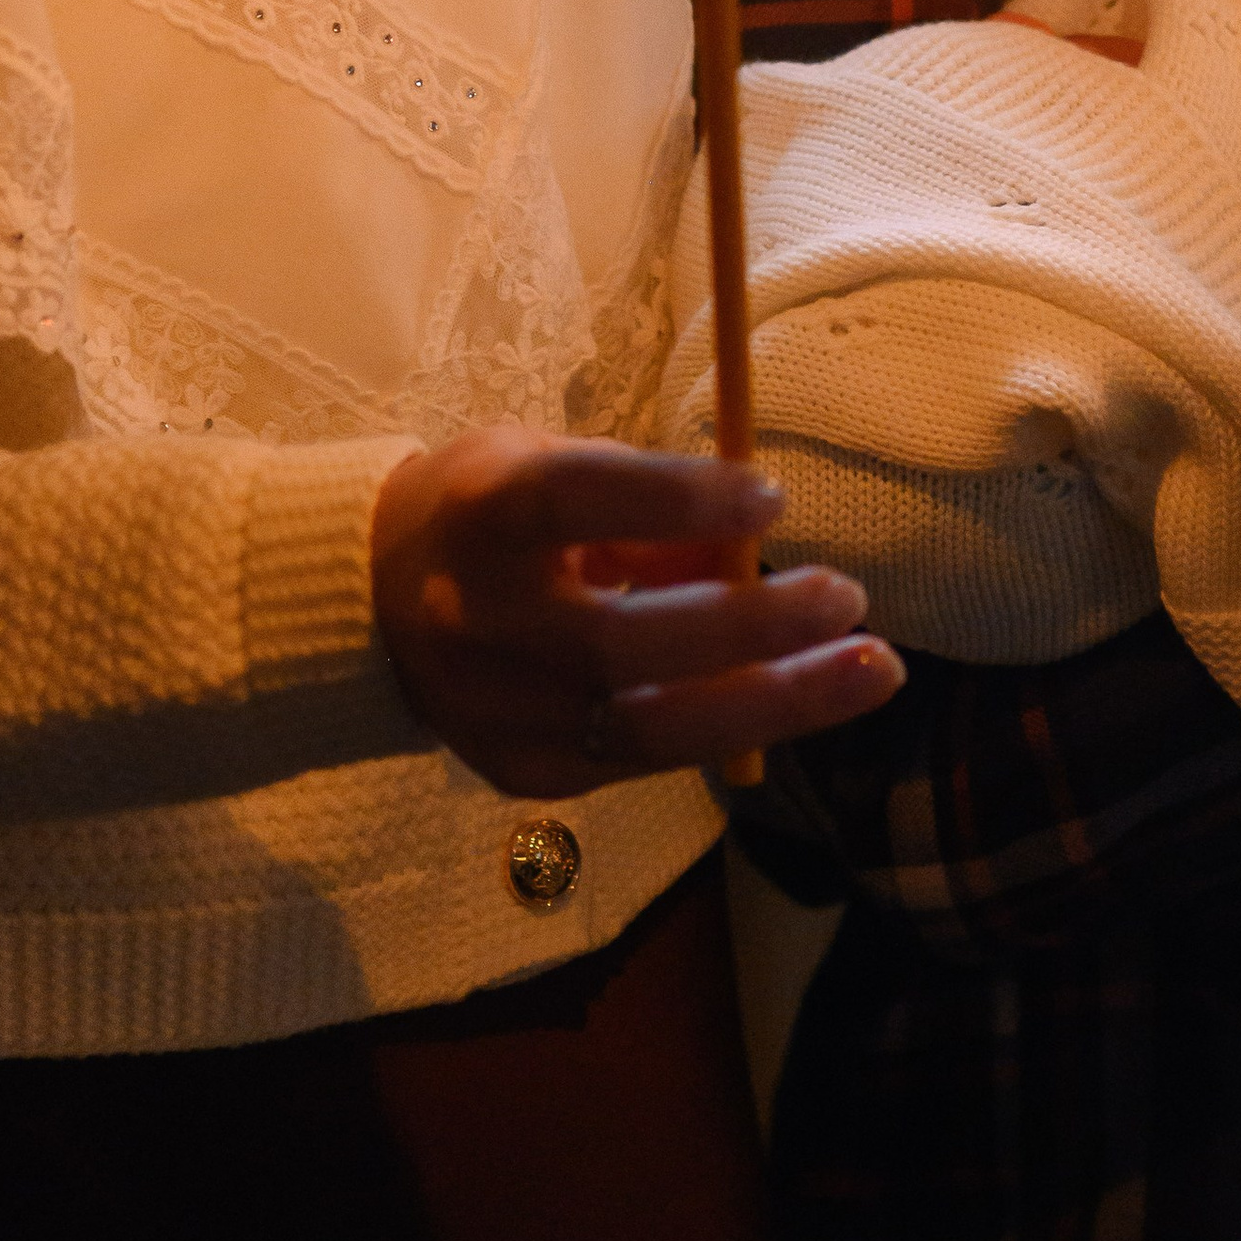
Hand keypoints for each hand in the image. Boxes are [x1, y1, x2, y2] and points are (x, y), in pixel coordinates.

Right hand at [370, 426, 904, 796]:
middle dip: (750, 627)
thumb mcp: (550, 467)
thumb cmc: (489, 511)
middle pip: (622, 641)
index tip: (773, 495)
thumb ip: (646, 505)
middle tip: (847, 598)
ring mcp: (497, 714)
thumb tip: (757, 540)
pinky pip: (645, 759)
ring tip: (870, 670)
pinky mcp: (523, 773)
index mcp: (480, 515)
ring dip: (775, 703)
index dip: (679, 500)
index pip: (580, 503)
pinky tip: (793, 696)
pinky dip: (727, 724)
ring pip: (650, 728)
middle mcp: (479, 621)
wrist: (371, 600)